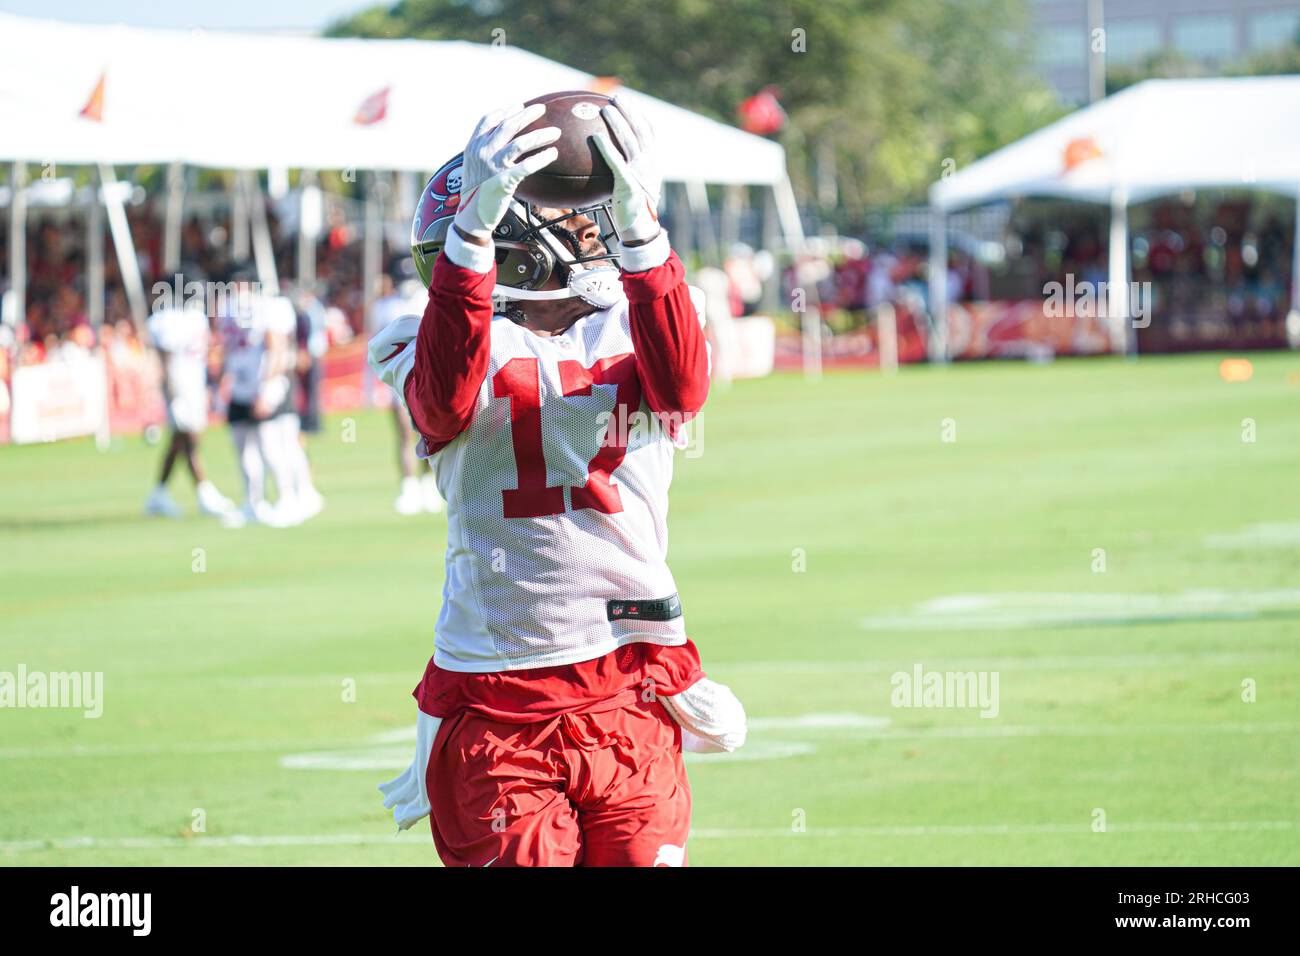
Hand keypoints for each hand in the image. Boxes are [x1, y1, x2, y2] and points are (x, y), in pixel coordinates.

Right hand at [453, 103, 560, 242]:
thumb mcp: (475, 167)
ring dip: (540, 135)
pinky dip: (541, 158)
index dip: (505, 111)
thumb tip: (505, 142)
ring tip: (556, 132)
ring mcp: (492, 166)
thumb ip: (486, 152)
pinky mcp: (503, 180)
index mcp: (474, 147)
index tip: (519, 105)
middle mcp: (482, 152)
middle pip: (507, 126)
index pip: (488, 120)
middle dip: (527, 115)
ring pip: (520, 143)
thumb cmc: (476, 193)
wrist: (471, 216)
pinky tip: (552, 154)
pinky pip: (527, 166)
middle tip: (542, 108)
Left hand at [593, 94, 662, 242]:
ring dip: (618, 123)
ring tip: (606, 110)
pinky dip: (607, 148)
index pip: (648, 132)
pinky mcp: (629, 184)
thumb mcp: (631, 182)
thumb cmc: (631, 206)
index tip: (626, 102)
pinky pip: (617, 162)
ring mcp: (641, 173)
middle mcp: (649, 164)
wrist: (638, 227)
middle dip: (629, 111)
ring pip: (630, 142)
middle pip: (640, 131)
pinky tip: (596, 138)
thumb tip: (607, 156)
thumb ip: (625, 167)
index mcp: (652, 162)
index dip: (638, 115)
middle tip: (615, 98)